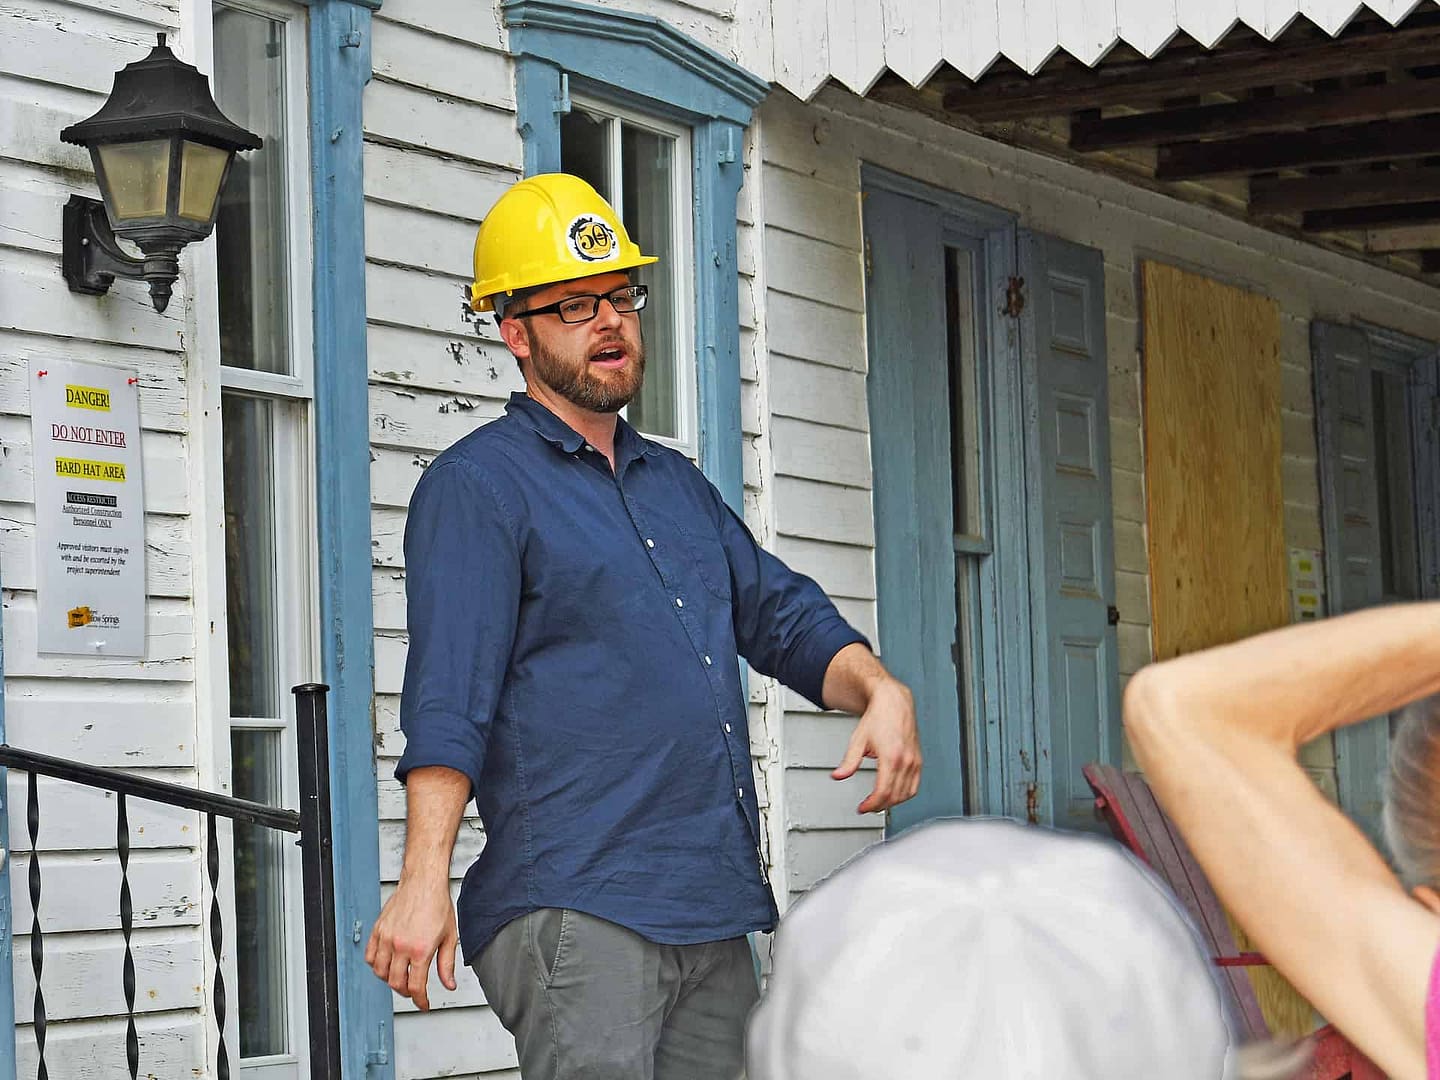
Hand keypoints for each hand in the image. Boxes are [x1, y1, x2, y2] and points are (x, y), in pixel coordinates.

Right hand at [364, 874, 458, 1010]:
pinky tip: (385, 964)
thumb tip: (449, 985)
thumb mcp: (450, 937)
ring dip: (390, 980)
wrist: (424, 881)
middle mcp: (401, 945)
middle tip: (414, 992)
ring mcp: (386, 938)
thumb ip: (447, 964)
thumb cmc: (438, 905)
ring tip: (400, 978)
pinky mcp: (378, 930)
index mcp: (420, 949)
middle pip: (396, 983)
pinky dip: (376, 965)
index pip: (416, 987)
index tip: (423, 1004)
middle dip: (406, 992)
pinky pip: (370, 956)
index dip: (420, 1001)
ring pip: (380, 972)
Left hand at [831, 677, 920, 813]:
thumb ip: (849, 762)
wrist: (893, 702)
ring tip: (879, 803)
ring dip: (892, 802)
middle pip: (895, 796)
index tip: (863, 808)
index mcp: (891, 757)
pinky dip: (905, 794)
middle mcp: (906, 760)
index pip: (883, 792)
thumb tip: (838, 776)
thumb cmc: (878, 717)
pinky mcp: (919, 760)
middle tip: (868, 807)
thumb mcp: (858, 740)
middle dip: (879, 806)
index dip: (871, 805)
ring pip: (907, 794)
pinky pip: (915, 785)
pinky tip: (894, 794)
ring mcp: (915, 761)